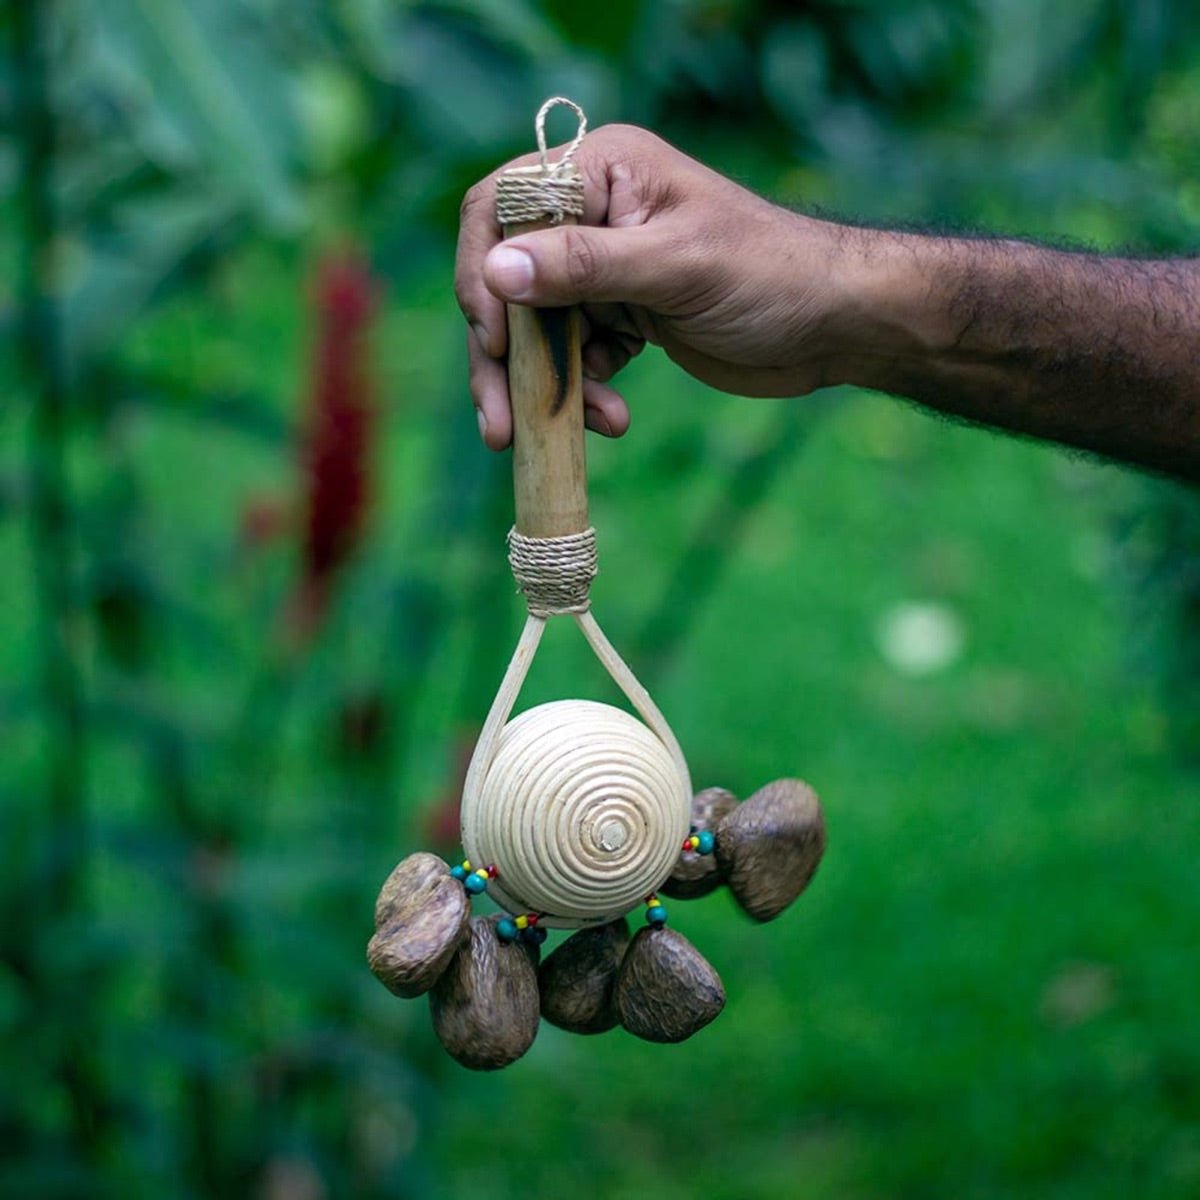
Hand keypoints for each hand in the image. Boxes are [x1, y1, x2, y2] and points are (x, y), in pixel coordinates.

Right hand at [454, 124, 854, 448]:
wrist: (831, 325)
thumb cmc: (768, 276)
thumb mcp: (675, 268)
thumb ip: (584, 266)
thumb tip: (495, 270)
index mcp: (601, 173)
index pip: (501, 206)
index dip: (483, 272)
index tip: (497, 340)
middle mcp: (593, 215)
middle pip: (508, 281)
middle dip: (504, 356)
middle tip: (500, 424)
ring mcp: (604, 270)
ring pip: (536, 330)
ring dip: (545, 386)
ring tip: (563, 431)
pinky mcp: (621, 317)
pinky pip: (575, 359)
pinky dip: (584, 394)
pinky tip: (613, 419)